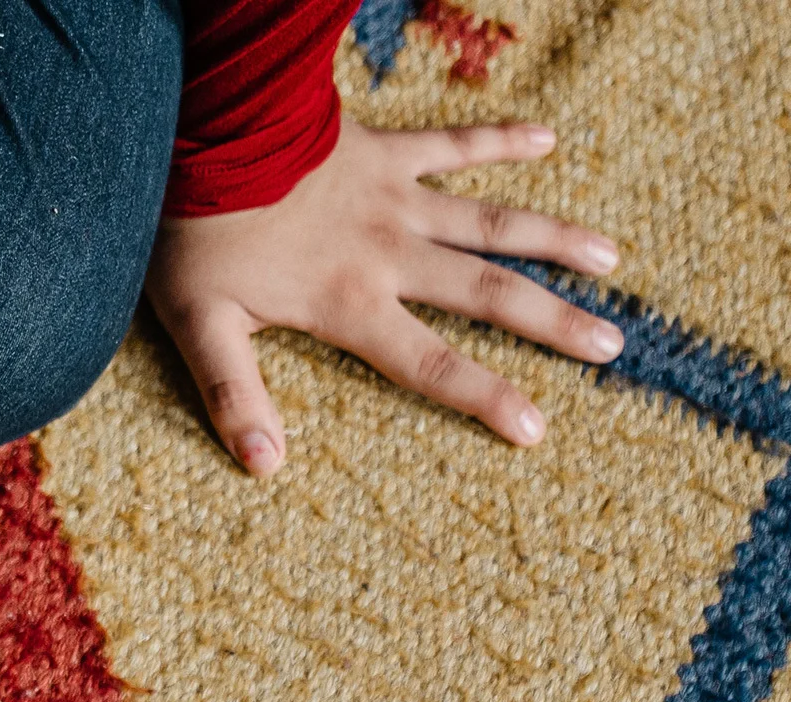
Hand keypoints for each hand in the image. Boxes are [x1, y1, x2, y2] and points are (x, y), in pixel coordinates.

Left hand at [147, 118, 623, 474]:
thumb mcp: (201, 328)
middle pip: (487, 293)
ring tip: (610, 258)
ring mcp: (395, 197)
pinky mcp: (386, 149)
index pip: (430, 364)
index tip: (537, 426)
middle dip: (552, 322)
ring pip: (492, 221)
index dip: (485, 397)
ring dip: (554, 239)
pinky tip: (548, 137)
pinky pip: (455, 143)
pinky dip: (502, 139)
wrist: (208, 129)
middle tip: (610, 344)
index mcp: (350, 304)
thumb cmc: (197, 235)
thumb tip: (264, 466)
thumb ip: (234, 396)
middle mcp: (389, 254)